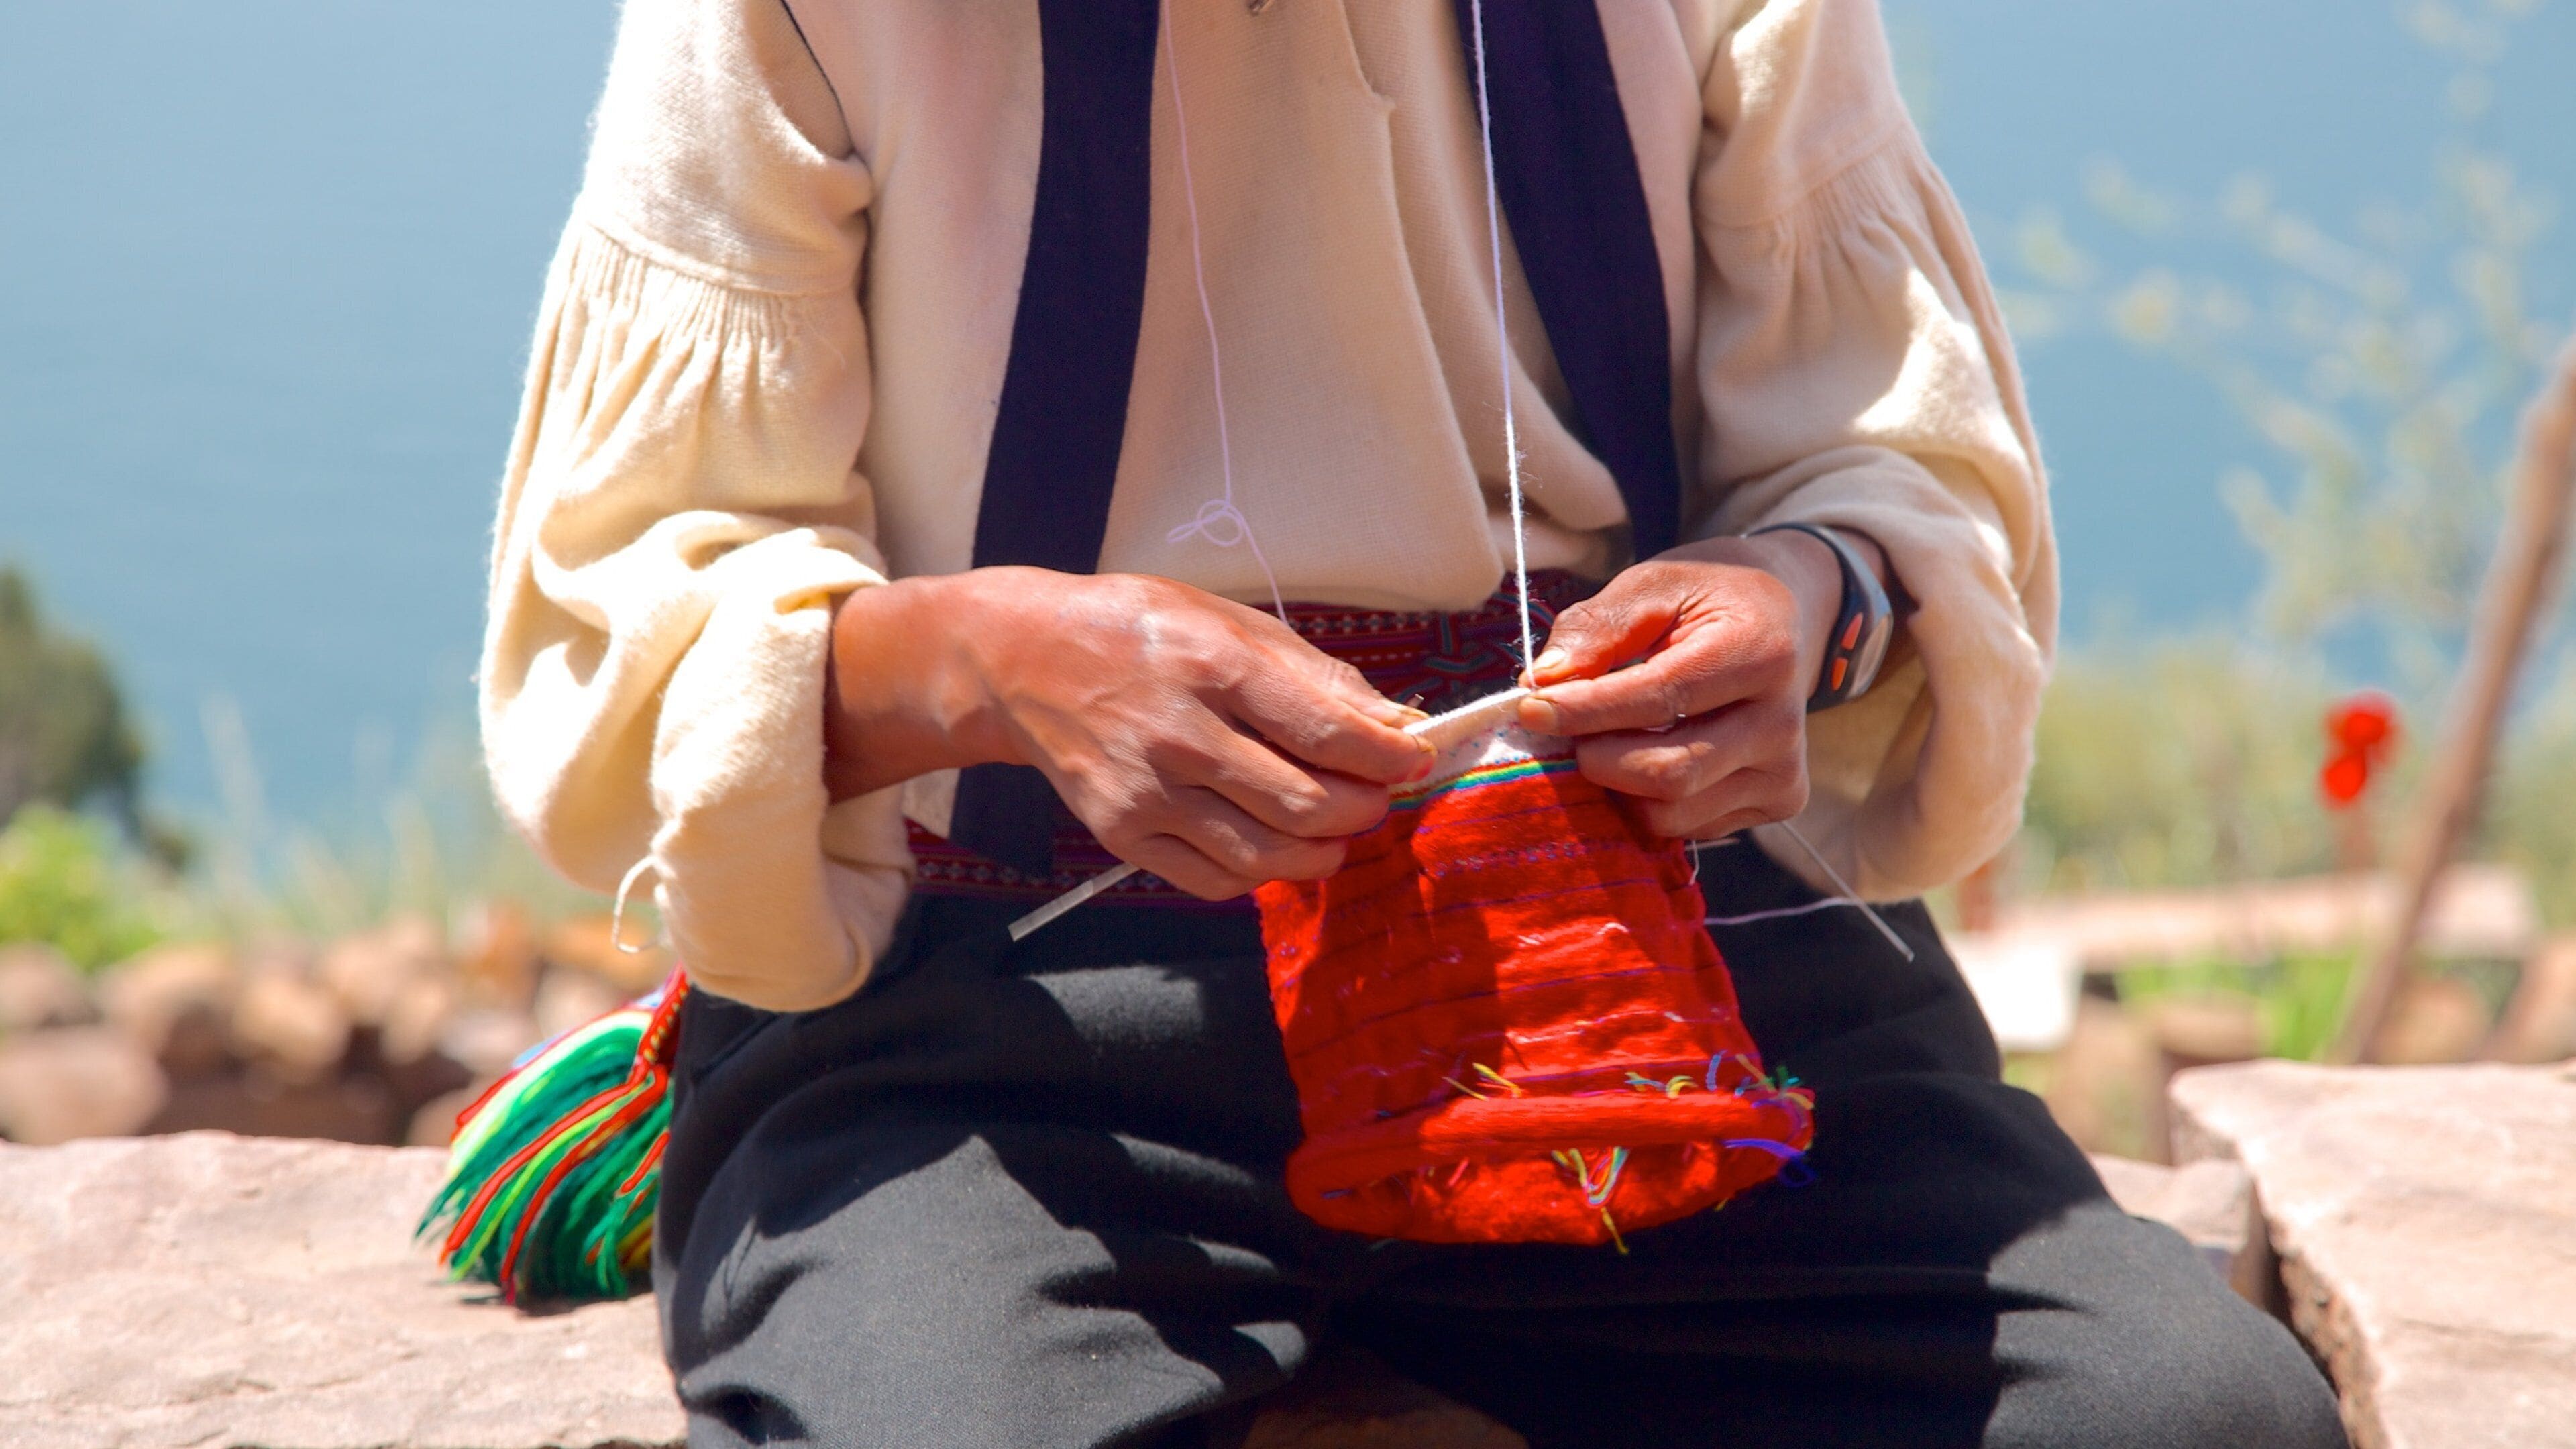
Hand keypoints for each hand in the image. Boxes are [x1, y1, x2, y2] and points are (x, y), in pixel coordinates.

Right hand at [826, 568, 1430, 898]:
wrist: (1020, 662)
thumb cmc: (1137, 630)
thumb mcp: (1226, 619)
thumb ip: (1314, 672)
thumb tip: (1394, 721)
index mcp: (1213, 665)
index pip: (1326, 732)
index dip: (1389, 758)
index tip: (1414, 758)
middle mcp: (1179, 734)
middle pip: (1307, 805)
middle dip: (1363, 808)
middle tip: (1372, 794)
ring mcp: (1147, 792)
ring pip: (1268, 857)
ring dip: (1324, 852)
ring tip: (1333, 828)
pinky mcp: (1121, 834)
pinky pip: (1216, 881)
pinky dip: (1263, 873)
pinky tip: (1271, 842)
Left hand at [1514, 532, 1854, 838]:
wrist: (1783, 620)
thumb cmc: (1707, 598)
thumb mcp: (1654, 585)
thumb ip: (1599, 627)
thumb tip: (1543, 681)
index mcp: (1761, 653)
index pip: (1661, 698)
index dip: (1587, 711)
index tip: (1530, 709)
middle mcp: (1783, 723)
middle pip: (1667, 772)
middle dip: (1595, 756)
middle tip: (1558, 729)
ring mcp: (1784, 772)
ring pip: (1671, 814)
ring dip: (1614, 788)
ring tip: (1599, 741)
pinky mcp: (1777, 802)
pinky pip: (1686, 827)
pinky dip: (1642, 802)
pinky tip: (1639, 757)